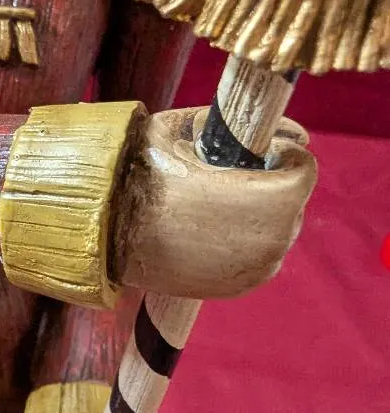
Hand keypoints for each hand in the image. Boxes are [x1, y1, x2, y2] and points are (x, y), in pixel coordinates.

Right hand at [118, 107, 316, 298]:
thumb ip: (241, 125)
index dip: (283, 155)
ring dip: (261, 214)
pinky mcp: (237, 287)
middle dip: (272, 184)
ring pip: (277, 231)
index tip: (259, 150)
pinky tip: (212, 228)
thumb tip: (295, 133)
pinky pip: (258, 257)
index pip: (305, 171)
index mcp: (270, 197)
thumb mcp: (185, 129)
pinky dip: (246, 241)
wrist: (107, 230)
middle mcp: (273, 238)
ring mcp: (257, 268)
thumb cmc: (144, 173)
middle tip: (232, 174)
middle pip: (292, 202)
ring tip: (219, 201)